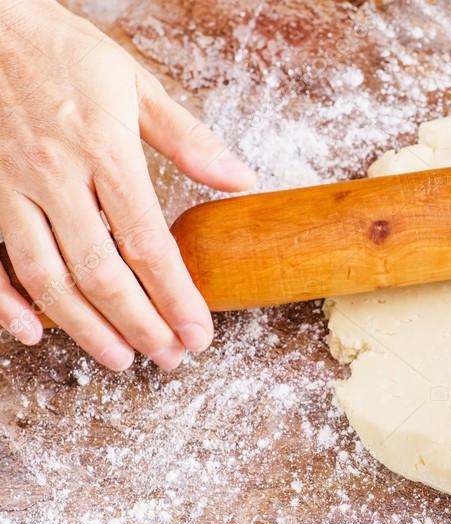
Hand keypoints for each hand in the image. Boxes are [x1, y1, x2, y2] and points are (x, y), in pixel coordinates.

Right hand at [0, 0, 255, 369]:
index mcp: (104, 152)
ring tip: (120, 359)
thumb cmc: (63, 53)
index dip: (176, 298)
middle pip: (101, 272)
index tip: (199, 333)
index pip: (149, 244)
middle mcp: (54, 176)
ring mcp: (8, 187)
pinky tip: (36, 331)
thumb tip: (241, 179)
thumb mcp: (136, 85)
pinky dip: (7, 301)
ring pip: (47, 276)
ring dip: (85, 327)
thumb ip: (188, 140)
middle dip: (140, 325)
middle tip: (168, 357)